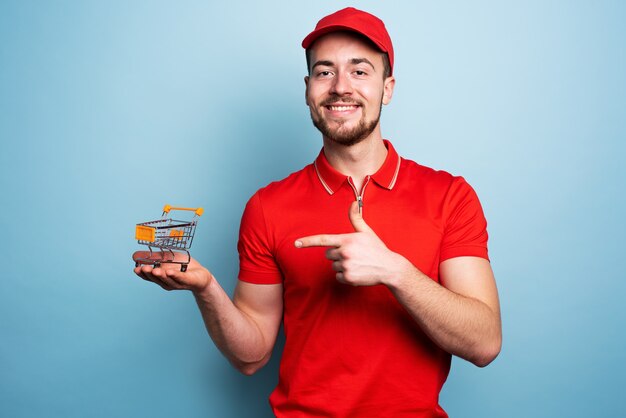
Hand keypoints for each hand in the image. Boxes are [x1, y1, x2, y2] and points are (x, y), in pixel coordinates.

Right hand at [132, 251, 212, 293]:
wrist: (200, 274)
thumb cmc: (182, 266)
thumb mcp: (165, 258)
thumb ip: (151, 257)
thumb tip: (134, 256)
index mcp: (160, 278)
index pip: (149, 277)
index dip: (142, 274)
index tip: (136, 269)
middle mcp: (167, 282)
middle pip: (156, 279)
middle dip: (149, 274)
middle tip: (143, 268)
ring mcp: (177, 283)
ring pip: (167, 280)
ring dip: (161, 275)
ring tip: (155, 270)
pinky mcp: (188, 281)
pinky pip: (180, 278)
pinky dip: (175, 275)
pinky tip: (170, 272)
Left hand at [295, 201, 410, 286]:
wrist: (389, 268)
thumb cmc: (376, 248)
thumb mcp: (366, 232)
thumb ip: (356, 218)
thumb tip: (354, 202)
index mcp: (347, 240)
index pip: (323, 239)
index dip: (308, 241)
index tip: (296, 243)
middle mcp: (344, 253)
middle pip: (328, 254)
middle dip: (337, 254)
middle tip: (353, 255)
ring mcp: (346, 266)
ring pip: (333, 266)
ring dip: (342, 266)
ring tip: (357, 263)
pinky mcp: (348, 278)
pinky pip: (338, 277)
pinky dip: (345, 276)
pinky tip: (357, 272)